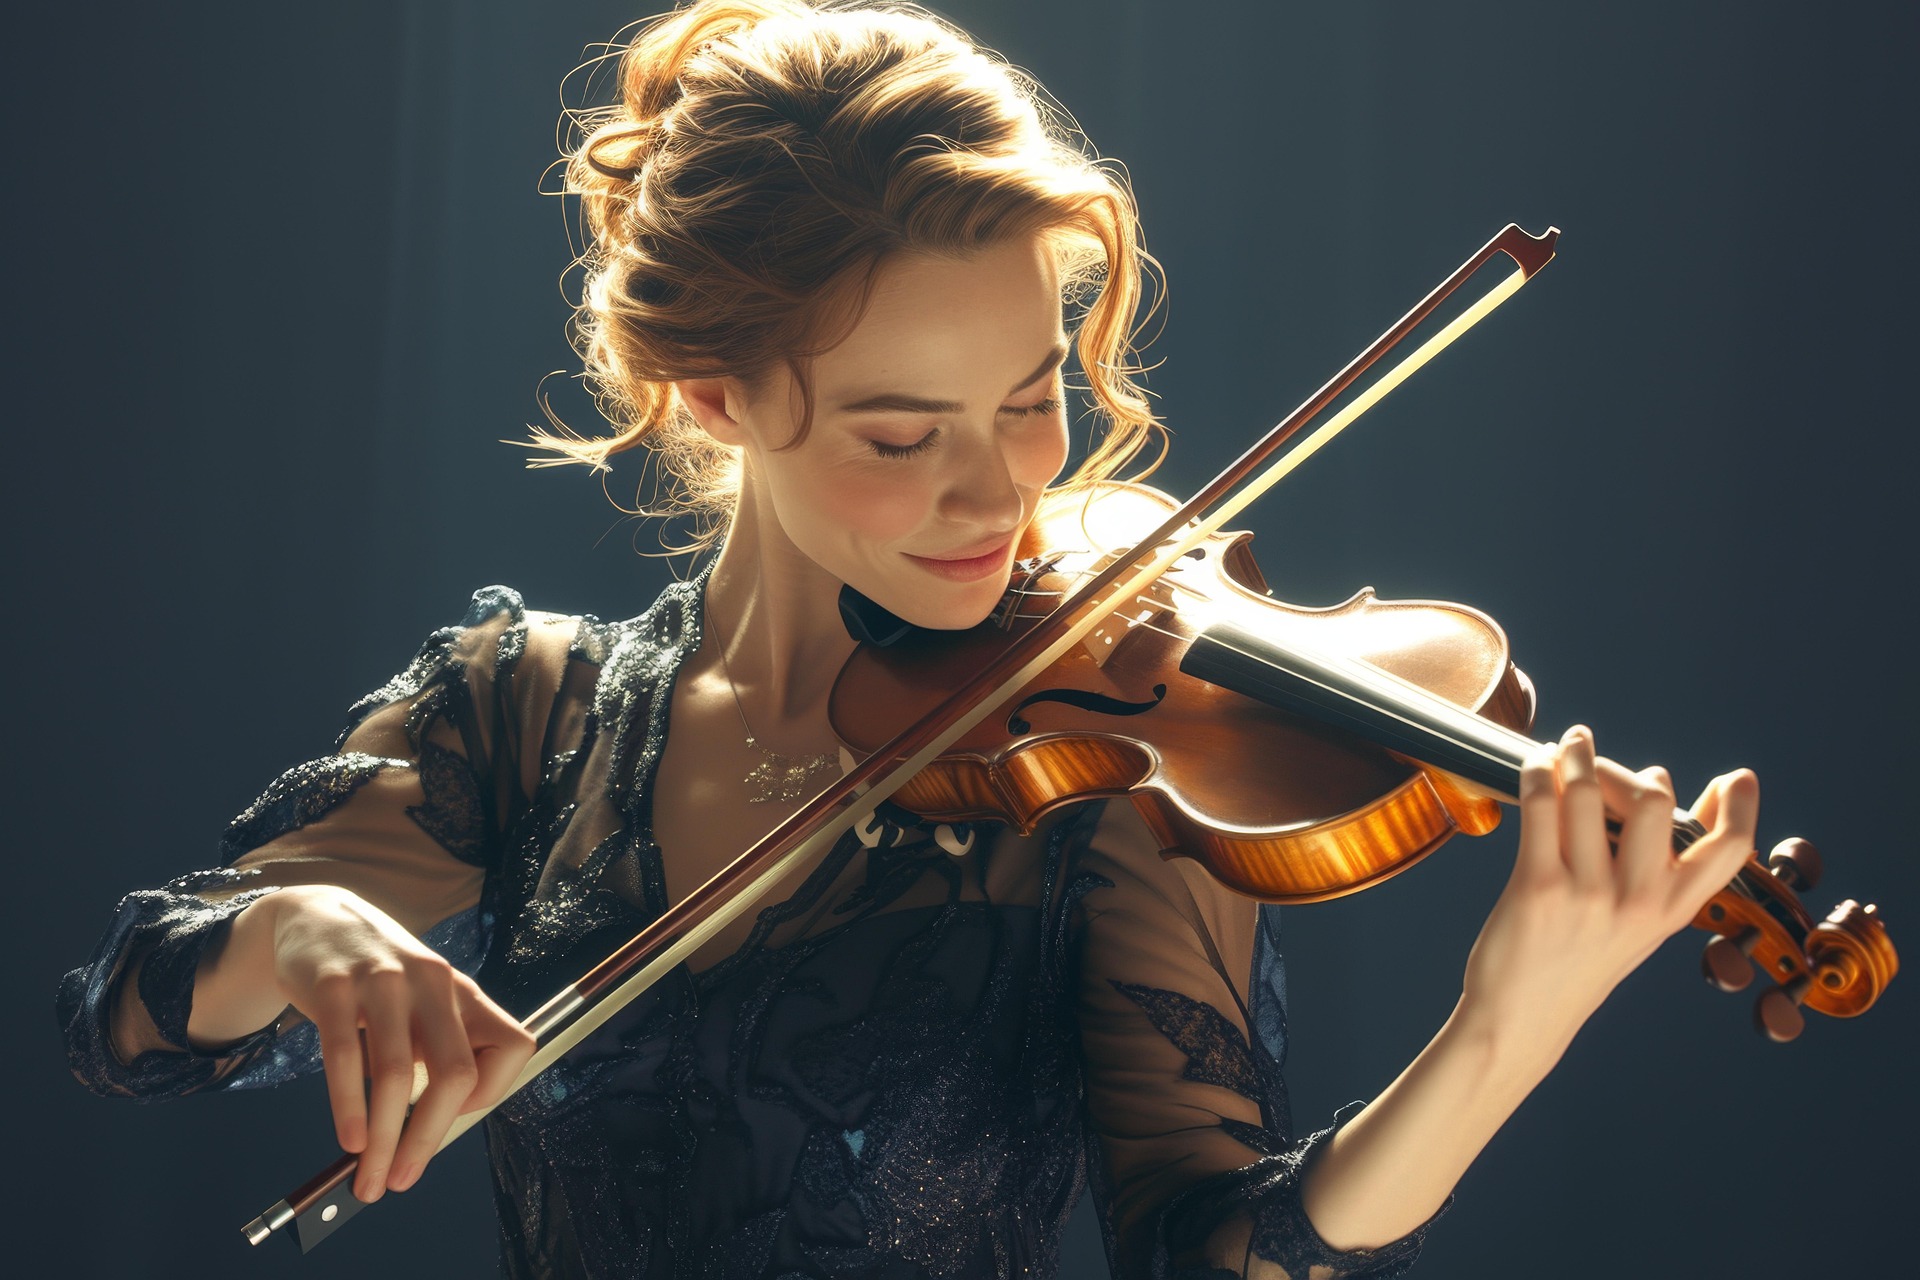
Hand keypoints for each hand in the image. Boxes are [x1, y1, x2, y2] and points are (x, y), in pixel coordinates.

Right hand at [267, 886, 535, 1201]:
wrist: (319, 918)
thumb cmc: (380, 979)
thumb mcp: (426, 1003)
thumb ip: (438, 1052)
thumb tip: (435, 1130)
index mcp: (464, 993)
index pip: (511, 1047)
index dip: (490, 1094)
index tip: (451, 1120)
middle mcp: (434, 984)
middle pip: (455, 1072)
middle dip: (429, 1138)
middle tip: (403, 1180)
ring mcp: (384, 982)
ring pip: (395, 1074)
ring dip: (383, 1137)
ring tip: (370, 1175)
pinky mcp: (334, 987)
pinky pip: (344, 1055)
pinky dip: (348, 1105)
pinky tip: (349, 1139)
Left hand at [1458, 724, 1758, 1068]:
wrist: (1520, 1021)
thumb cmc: (1575, 964)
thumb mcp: (1636, 929)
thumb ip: (1659, 874)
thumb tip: (1674, 800)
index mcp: (1672, 911)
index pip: (1730, 852)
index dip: (1743, 809)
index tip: (1738, 779)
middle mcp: (1639, 902)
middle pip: (1656, 802)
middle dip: (1628, 771)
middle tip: (1601, 765)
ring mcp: (1589, 894)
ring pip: (1591, 793)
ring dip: (1577, 754)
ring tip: (1568, 744)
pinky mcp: (1537, 887)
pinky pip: (1542, 805)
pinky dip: (1539, 772)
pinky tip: (1537, 765)